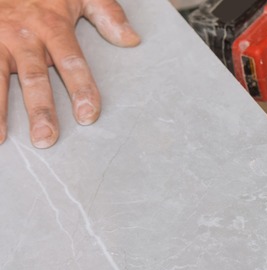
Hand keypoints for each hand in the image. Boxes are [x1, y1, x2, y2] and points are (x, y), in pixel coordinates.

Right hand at [0, 0, 139, 147]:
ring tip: (0, 138)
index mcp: (53, 26)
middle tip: (46, 139)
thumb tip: (132, 39)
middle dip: (40, 110)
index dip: (81, 89)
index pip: (71, 62)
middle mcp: (24, 36)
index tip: (88, 115)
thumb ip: (107, 13)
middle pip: (34, 77)